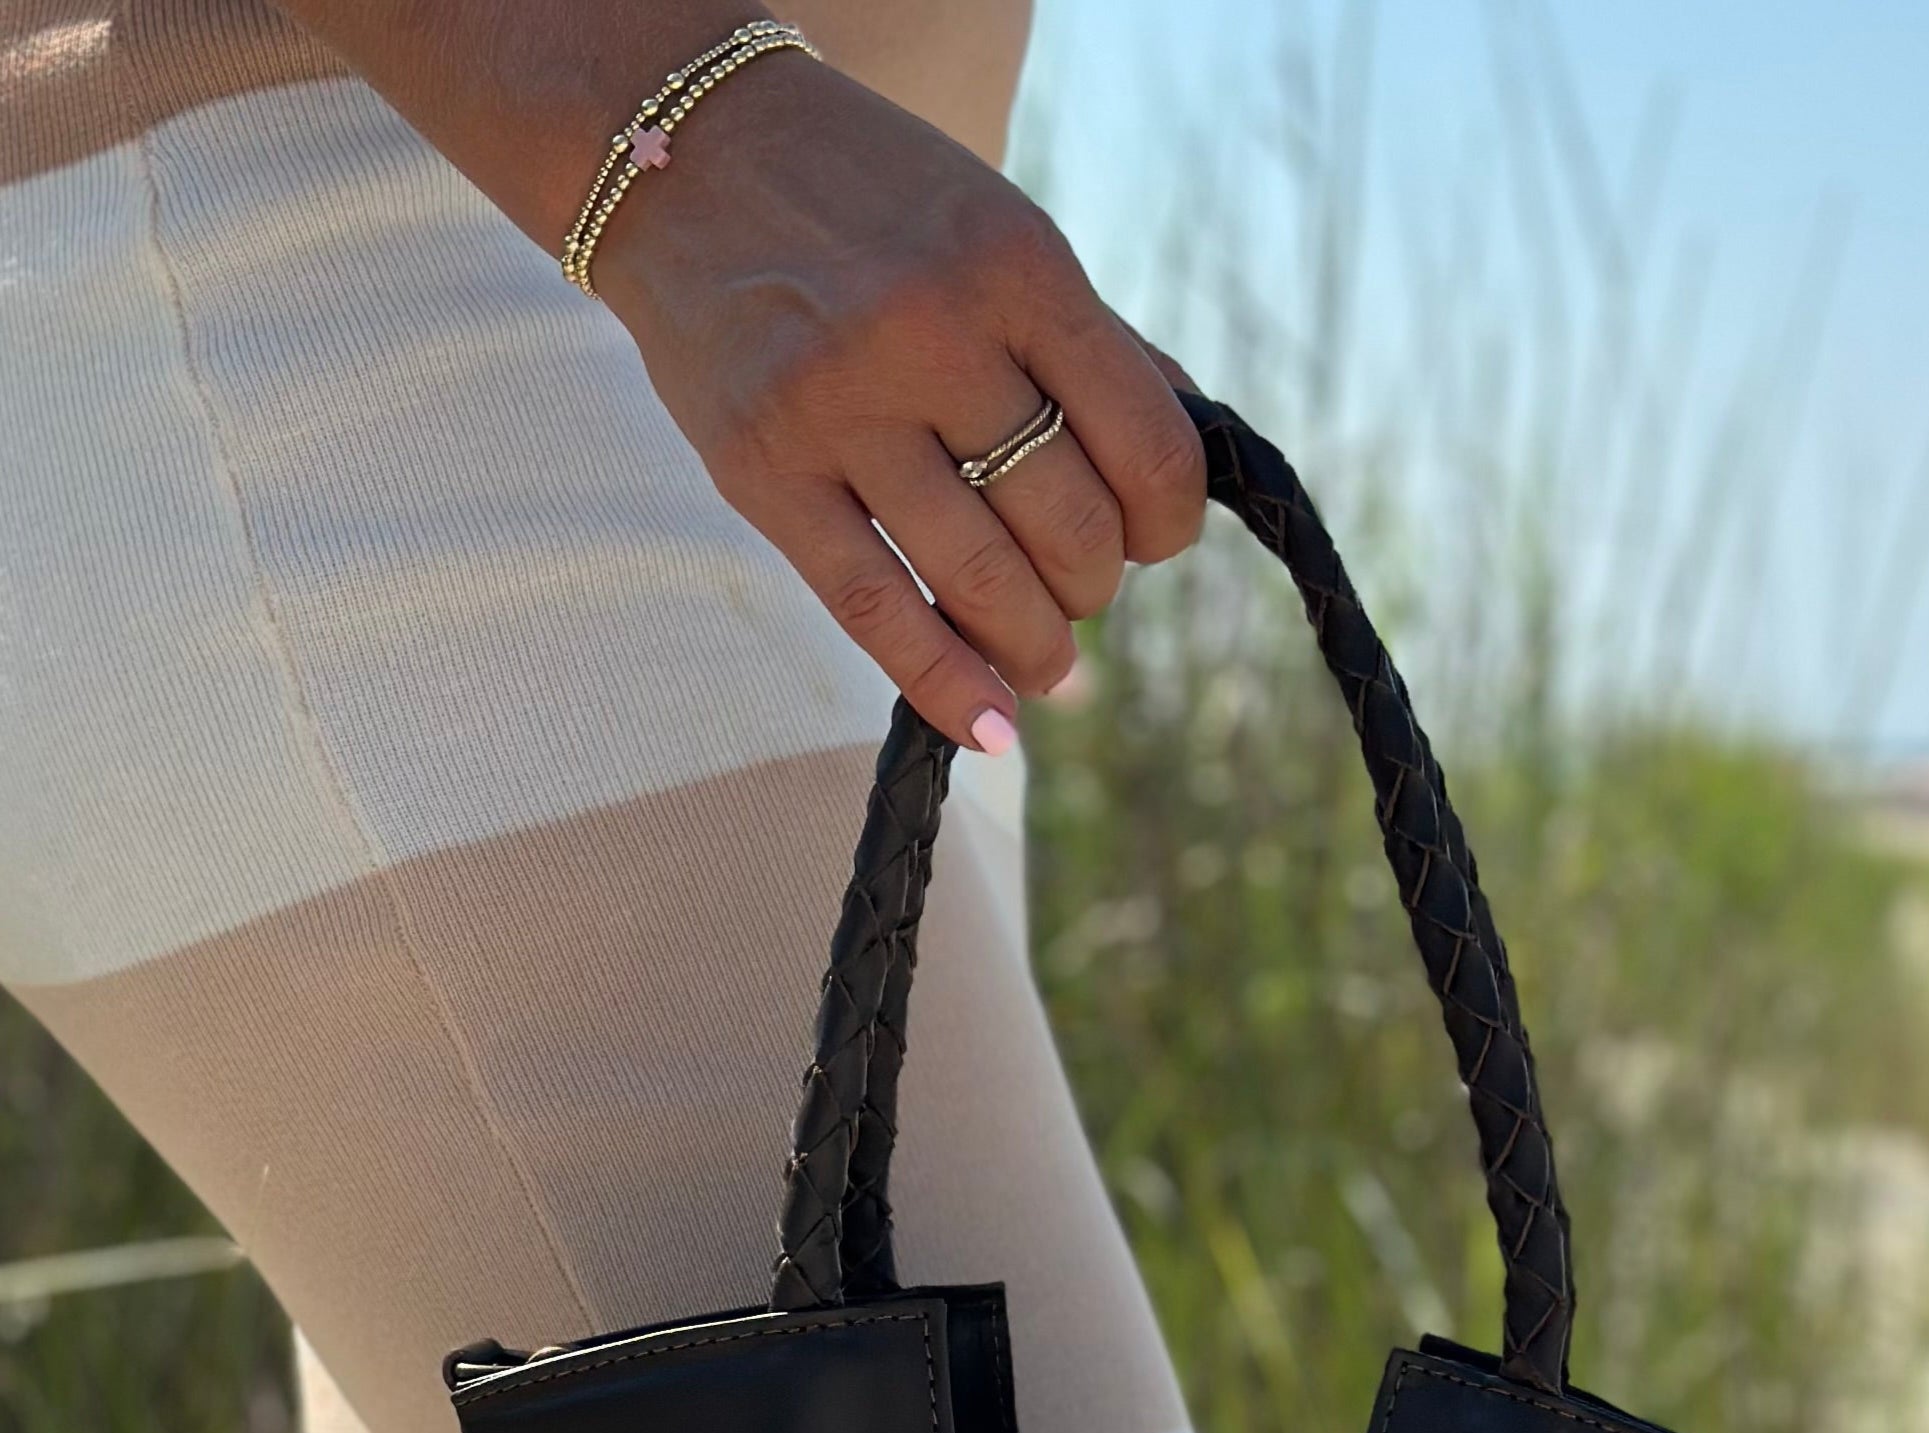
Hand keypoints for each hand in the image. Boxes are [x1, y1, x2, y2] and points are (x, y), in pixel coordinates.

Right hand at [591, 50, 1206, 748]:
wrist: (686, 155)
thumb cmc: (872, 207)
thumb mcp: (999, 230)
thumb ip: (1092, 342)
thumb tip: (1189, 464)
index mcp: (1018, 264)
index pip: (1149, 446)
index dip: (1170, 525)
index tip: (1154, 542)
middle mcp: (933, 331)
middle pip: (1070, 528)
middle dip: (1094, 586)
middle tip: (1077, 588)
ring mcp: (841, 404)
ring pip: (983, 582)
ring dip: (1035, 647)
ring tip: (1045, 659)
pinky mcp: (764, 469)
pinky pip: (876, 610)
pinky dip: (948, 687)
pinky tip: (994, 729)